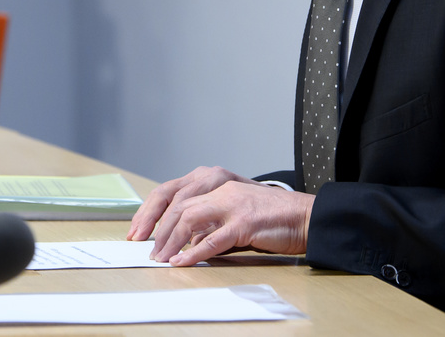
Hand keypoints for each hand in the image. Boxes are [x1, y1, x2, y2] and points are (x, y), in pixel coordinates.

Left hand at [127, 166, 313, 265]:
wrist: (305, 215)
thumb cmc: (271, 218)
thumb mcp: (234, 212)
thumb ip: (211, 220)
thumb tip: (185, 239)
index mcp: (216, 183)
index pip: (174, 193)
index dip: (153, 213)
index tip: (140, 232)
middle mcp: (221, 188)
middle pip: (176, 204)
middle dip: (156, 228)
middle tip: (146, 250)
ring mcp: (232, 203)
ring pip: (189, 218)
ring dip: (171, 240)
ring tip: (161, 258)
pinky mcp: (245, 222)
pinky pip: (213, 239)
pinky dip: (194, 252)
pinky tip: (183, 262)